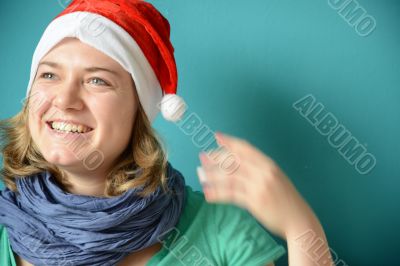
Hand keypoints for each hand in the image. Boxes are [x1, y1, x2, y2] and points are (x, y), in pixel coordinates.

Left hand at [197, 131, 317, 239]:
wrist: (298, 218)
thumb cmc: (285, 198)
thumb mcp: (275, 177)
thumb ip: (259, 168)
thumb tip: (236, 162)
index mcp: (269, 164)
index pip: (245, 148)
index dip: (230, 141)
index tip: (217, 136)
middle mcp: (264, 172)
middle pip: (235, 161)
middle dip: (216, 158)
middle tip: (202, 156)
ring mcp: (259, 186)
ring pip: (230, 178)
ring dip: (212, 175)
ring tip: (200, 174)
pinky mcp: (255, 201)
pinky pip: (232, 195)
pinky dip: (218, 193)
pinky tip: (208, 193)